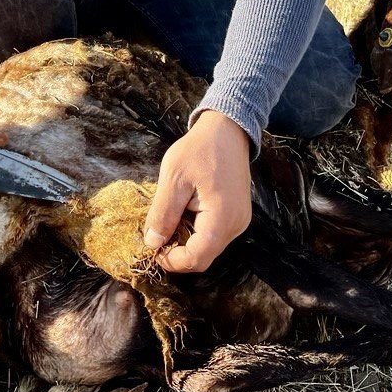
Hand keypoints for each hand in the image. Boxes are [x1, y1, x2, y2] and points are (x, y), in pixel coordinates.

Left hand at [143, 109, 251, 272]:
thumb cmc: (199, 150)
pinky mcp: (237, 215)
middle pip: (203, 257)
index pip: (196, 258)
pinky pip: (214, 235)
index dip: (172, 261)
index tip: (152, 248)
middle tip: (156, 234)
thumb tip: (152, 244)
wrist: (226, 131)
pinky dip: (196, 232)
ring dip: (186, 242)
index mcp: (222, 218)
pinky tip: (184, 213)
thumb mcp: (173, 178)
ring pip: (208, 248)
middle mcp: (236, 225)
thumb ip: (162, 214)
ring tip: (169, 219)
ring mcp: (239, 221)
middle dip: (177, 252)